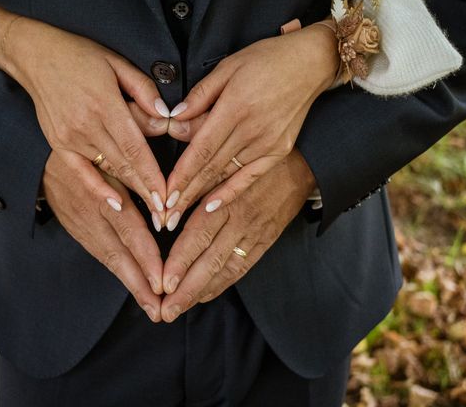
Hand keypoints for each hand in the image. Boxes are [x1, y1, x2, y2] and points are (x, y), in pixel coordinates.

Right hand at [0, 0, 168, 224]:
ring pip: (108, 172)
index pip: (135, 147)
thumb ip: (143, 90)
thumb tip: (166, 116)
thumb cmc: (80, 56)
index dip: (153, 174)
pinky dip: (98, 191)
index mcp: (103, 104)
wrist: (35, 56)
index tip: (170, 195)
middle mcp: (86, 126)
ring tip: (151, 220)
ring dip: (131, 197)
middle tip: (168, 217)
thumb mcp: (116, 63)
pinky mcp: (59, 145)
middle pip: (124, 166)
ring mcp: (70, 139)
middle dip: (148, 193)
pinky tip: (115, 206)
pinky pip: (82, 173)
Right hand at [42, 148, 164, 320]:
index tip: (161, 280)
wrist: (40, 157)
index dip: (145, 254)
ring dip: (132, 284)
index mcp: (101, 190)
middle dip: (140, 282)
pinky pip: (101, 254)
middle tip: (160, 309)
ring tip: (152, 308)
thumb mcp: (110, 152)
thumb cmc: (88, 146)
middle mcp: (92, 213)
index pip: (128, 227)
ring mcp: (82, 225)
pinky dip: (120, 272)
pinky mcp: (78, 231)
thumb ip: (136, 169)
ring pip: (110, 258)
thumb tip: (166, 193)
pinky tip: (137, 288)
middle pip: (118, 252)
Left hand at [160, 148, 315, 321]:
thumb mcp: (225, 156)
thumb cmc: (253, 155)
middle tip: (165, 311)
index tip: (163, 281)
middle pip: (209, 259)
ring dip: (200, 291)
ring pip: (224, 268)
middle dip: (185, 288)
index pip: (198, 233)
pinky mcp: (265, 240)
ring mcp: (254, 232)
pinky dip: (222, 283)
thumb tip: (166, 179)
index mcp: (225, 196)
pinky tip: (203, 295)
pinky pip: (242, 267)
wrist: (302, 163)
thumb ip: (196, 173)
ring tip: (178, 309)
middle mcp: (239, 218)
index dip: (179, 259)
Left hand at [163, 24, 338, 228]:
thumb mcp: (228, 67)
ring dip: (201, 197)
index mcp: (235, 107)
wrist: (311, 63)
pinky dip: (230, 193)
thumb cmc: (267, 59)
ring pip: (226, 175)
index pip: (201, 149)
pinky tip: (212, 207)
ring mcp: (267, 143)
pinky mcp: (278, 151)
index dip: (181, 174)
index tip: (164, 194)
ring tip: (179, 216)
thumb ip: (200, 96)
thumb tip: (173, 119)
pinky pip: (249, 177)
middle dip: (185, 194)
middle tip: (164, 216)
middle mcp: (251, 130)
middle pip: (210, 168)